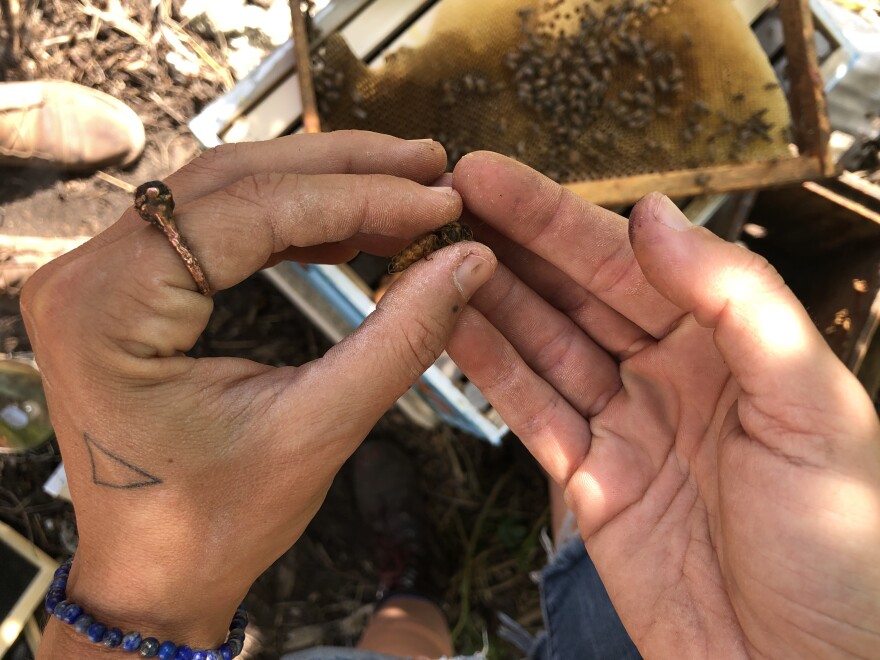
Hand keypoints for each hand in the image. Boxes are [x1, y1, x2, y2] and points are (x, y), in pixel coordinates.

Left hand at [22, 131, 495, 652]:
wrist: (154, 576)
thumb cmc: (215, 523)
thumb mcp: (318, 429)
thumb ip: (401, 337)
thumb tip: (467, 259)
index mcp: (109, 308)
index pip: (250, 212)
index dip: (358, 197)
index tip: (438, 198)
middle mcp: (87, 274)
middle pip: (231, 180)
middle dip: (341, 168)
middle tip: (426, 163)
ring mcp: (99, 275)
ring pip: (224, 192)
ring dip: (319, 186)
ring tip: (402, 188)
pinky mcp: (124, 288)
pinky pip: (214, 229)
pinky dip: (288, 222)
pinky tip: (349, 230)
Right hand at [447, 152, 879, 657]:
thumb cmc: (842, 555)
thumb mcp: (814, 409)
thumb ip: (739, 302)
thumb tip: (658, 219)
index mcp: (730, 345)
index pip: (628, 260)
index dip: (555, 217)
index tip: (495, 177)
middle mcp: (672, 375)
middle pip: (572, 292)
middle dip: (507, 242)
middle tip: (444, 199)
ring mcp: (625, 425)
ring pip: (541, 344)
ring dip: (485, 298)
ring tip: (433, 255)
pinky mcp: (589, 479)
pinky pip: (529, 410)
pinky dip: (488, 369)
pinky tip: (450, 329)